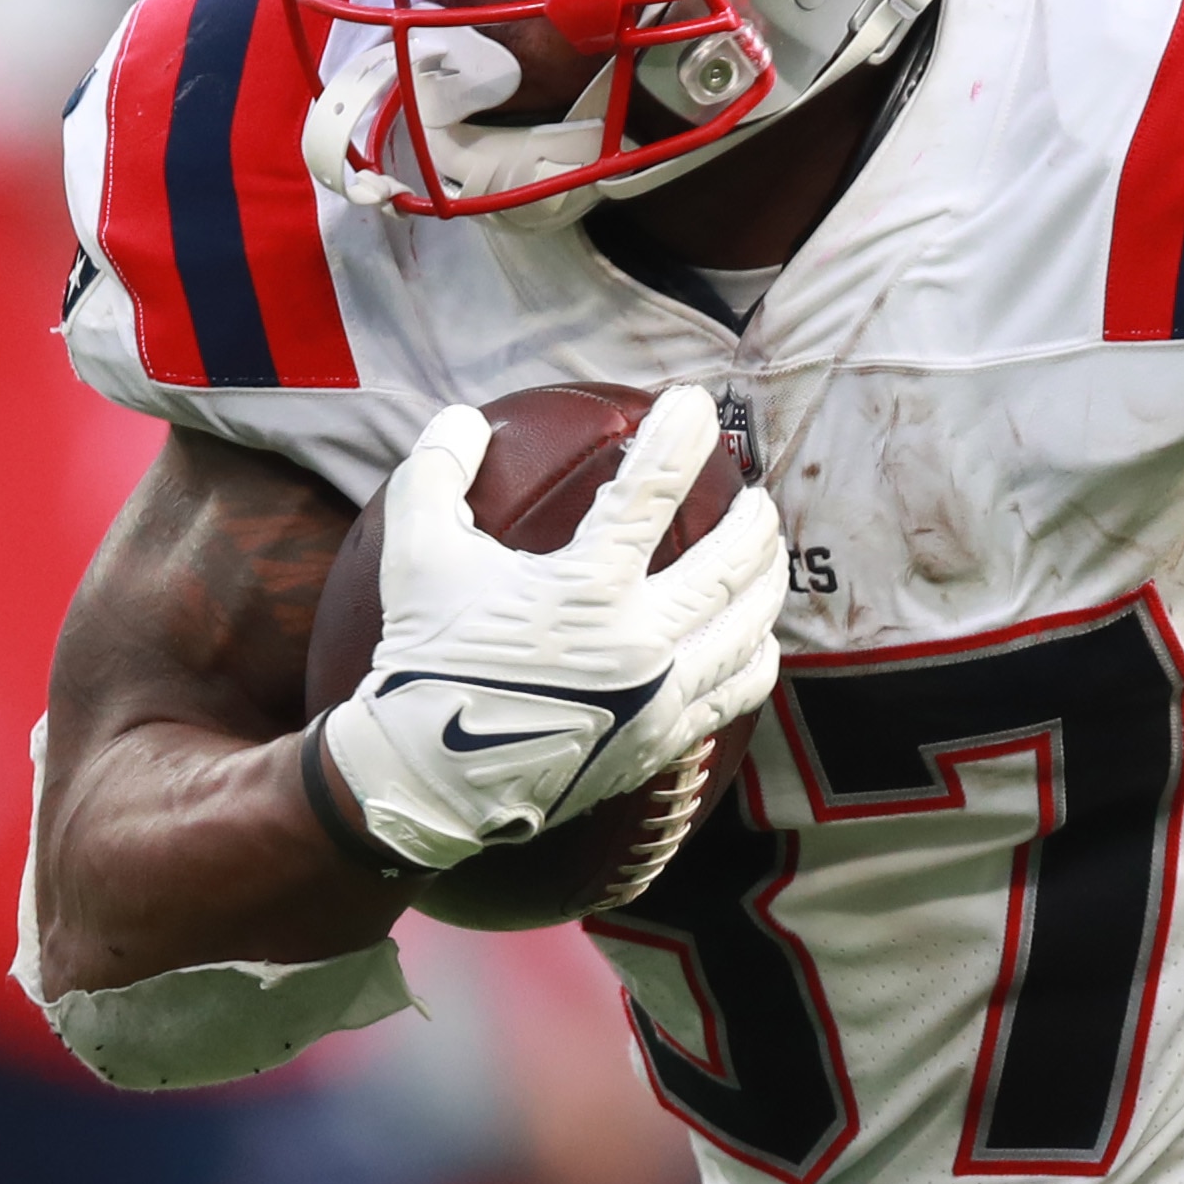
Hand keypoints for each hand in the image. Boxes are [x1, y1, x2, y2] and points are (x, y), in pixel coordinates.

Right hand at [315, 390, 785, 868]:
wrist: (428, 779)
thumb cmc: (424, 660)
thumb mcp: (415, 556)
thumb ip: (436, 474)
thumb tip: (464, 418)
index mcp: (586, 588)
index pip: (654, 490)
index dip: (681, 435)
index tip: (694, 404)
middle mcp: (639, 643)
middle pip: (732, 561)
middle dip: (754, 518)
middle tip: (753, 493)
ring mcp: (659, 698)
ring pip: (749, 624)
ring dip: (767, 579)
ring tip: (766, 552)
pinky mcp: (663, 741)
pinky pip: (738, 689)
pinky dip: (756, 652)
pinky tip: (753, 634)